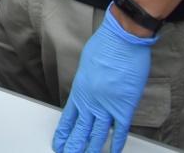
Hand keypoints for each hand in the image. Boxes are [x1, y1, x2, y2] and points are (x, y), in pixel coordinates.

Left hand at [53, 7, 156, 152]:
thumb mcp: (87, 65)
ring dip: (92, 148)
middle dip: (74, 144)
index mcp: (80, 90)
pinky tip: (113, 151)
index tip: (59, 142)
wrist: (121, 41)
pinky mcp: (125, 106)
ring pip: (97, 134)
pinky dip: (118, 142)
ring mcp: (107, 105)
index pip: (69, 117)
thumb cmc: (105, 47)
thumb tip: (90, 87)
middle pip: (81, 129)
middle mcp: (91, 100)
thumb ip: (87, 81)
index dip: (64, 132)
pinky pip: (120, 130)